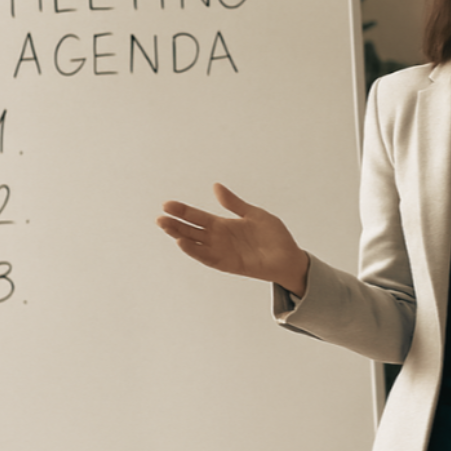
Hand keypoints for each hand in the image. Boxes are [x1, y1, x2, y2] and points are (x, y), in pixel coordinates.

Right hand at [156, 183, 308, 295]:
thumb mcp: (254, 214)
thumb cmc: (274, 236)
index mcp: (224, 225)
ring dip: (179, 236)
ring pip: (195, 243)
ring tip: (166, 226)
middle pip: (191, 230)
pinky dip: (194, 251)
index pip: (197, 216)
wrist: (290, 257)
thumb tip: (215, 186)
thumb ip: (234, 203)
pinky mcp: (228, 264)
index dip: (183, 211)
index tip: (167, 204)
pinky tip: (183, 242)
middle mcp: (219, 238)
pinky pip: (207, 258)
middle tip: (160, 216)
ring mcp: (222, 251)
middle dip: (175, 223)